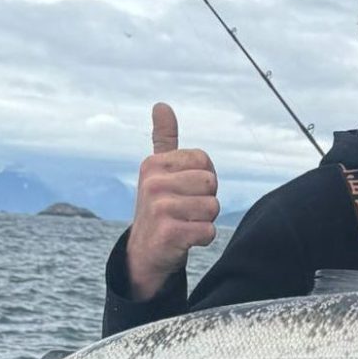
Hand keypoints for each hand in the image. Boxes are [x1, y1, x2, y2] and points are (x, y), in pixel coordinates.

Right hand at [126, 102, 219, 300]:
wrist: (145, 253)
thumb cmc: (160, 208)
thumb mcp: (158, 172)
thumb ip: (164, 139)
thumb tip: (161, 105)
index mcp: (154, 164)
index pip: (205, 161)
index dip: (204, 179)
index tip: (185, 191)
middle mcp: (153, 183)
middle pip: (211, 184)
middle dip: (206, 200)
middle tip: (184, 211)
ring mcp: (159, 208)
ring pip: (212, 207)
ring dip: (204, 220)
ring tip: (184, 224)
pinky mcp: (169, 233)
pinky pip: (209, 231)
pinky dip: (202, 238)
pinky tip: (184, 239)